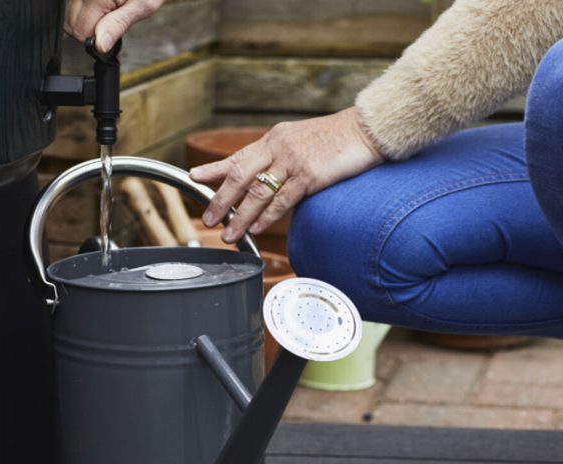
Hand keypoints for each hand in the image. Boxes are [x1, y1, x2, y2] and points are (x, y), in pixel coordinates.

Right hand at [65, 0, 164, 52]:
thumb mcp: (140, 8)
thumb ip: (117, 26)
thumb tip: (100, 45)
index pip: (80, 32)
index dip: (97, 39)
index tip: (112, 31)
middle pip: (72, 25)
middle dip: (90, 30)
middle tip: (111, 19)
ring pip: (70, 17)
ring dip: (86, 20)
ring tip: (107, 10)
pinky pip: (73, 7)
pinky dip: (84, 11)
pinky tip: (100, 6)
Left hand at [189, 107, 384, 243]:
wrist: (367, 130)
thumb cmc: (338, 139)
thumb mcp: (302, 141)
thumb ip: (282, 158)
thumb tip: (268, 178)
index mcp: (274, 138)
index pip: (239, 156)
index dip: (215, 169)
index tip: (195, 177)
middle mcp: (278, 147)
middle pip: (240, 175)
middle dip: (220, 199)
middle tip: (209, 219)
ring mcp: (293, 160)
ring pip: (258, 192)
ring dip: (240, 217)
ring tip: (229, 235)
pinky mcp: (309, 175)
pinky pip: (282, 200)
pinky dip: (267, 217)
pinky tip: (256, 229)